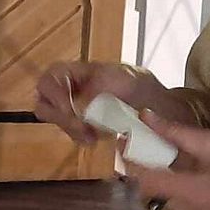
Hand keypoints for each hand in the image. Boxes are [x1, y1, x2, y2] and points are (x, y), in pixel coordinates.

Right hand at [33, 61, 194, 145]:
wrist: (164, 110)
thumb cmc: (146, 88)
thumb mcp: (128, 78)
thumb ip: (103, 83)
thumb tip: (81, 100)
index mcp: (82, 71)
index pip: (51, 77)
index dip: (54, 94)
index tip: (73, 111)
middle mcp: (74, 88)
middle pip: (45, 100)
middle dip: (60, 117)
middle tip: (82, 129)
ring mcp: (77, 107)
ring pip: (56, 119)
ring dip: (71, 129)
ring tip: (93, 137)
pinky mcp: (85, 125)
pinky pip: (71, 132)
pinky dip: (80, 137)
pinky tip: (97, 138)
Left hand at [124, 111, 209, 209]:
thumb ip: (179, 134)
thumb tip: (147, 118)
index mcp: (195, 195)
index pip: (146, 180)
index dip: (130, 161)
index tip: (123, 142)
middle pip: (154, 193)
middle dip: (151, 169)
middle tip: (155, 145)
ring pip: (166, 203)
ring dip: (167, 182)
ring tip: (184, 162)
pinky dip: (182, 194)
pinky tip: (199, 180)